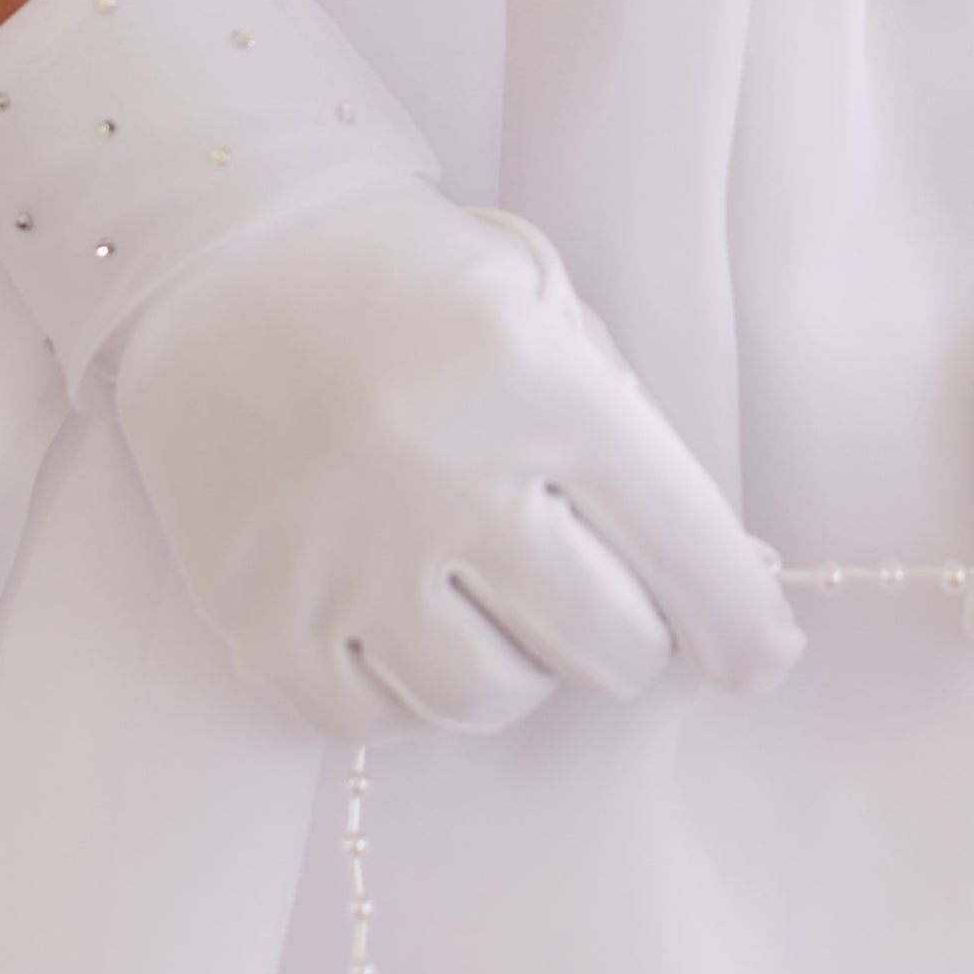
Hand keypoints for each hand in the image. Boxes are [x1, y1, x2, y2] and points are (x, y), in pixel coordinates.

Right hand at [117, 187, 804, 735]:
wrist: (215, 250)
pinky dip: (409, 691)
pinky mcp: (262, 613)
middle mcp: (446, 475)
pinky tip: (404, 623)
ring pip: (494, 699)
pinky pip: (376, 723)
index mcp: (536, 382)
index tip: (759, 656)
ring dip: (519, 668)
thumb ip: (622, 427)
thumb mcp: (535, 305)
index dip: (740, 620)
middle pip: (605, 644)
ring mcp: (346, 554)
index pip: (684, 542)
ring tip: (490, 599)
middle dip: (627, 636)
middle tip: (599, 599)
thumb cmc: (400, 277)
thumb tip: (732, 574)